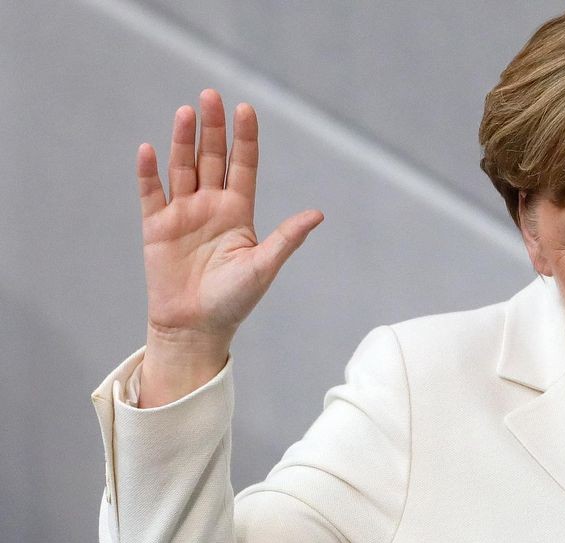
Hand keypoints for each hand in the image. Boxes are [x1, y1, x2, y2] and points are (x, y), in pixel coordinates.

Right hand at [135, 89, 322, 403]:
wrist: (196, 328)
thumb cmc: (234, 301)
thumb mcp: (264, 266)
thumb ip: (287, 238)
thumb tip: (318, 214)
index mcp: (239, 212)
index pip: (243, 166)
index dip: (244, 138)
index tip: (245, 109)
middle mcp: (211, 206)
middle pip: (211, 158)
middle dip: (212, 128)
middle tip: (211, 96)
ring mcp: (183, 214)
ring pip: (182, 168)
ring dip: (182, 140)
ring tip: (186, 111)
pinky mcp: (156, 226)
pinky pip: (151, 193)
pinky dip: (149, 172)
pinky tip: (150, 149)